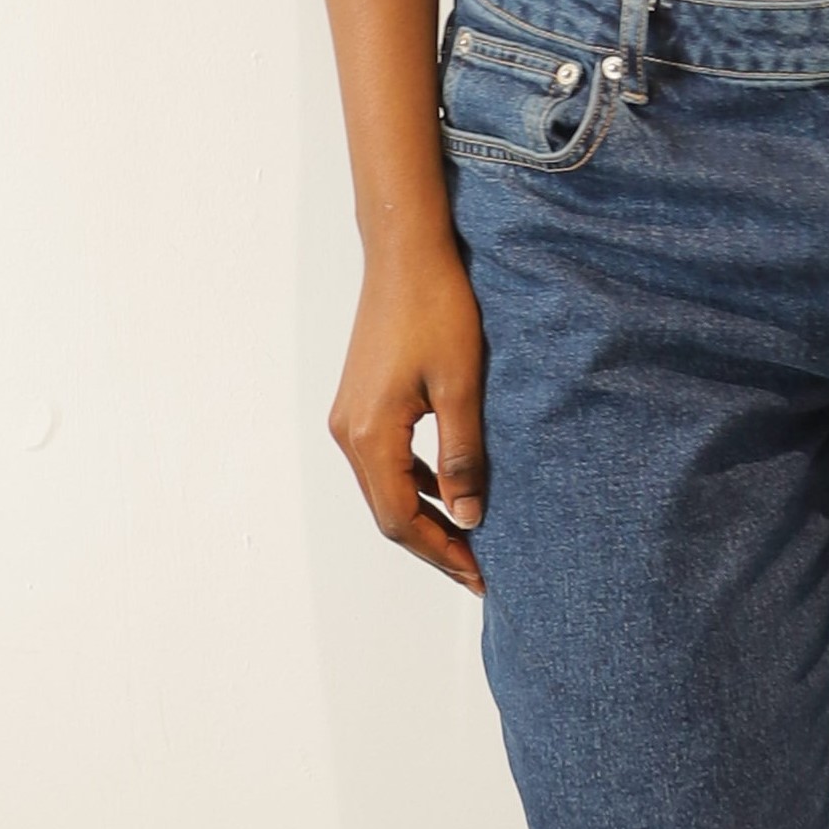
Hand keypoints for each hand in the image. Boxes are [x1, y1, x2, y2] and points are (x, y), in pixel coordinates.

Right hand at [330, 241, 489, 592]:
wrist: (405, 253)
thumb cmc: (437, 310)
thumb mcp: (461, 387)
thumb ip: (463, 457)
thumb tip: (468, 519)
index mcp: (370, 435)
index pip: (401, 519)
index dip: (441, 553)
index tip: (480, 574)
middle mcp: (348, 432)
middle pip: (388, 512)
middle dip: (434, 544)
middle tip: (479, 570)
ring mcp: (350, 417)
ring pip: (386, 488)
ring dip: (426, 517)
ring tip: (469, 539)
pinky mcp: (361, 402)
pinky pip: (386, 461)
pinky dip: (416, 484)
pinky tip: (449, 489)